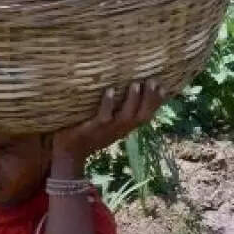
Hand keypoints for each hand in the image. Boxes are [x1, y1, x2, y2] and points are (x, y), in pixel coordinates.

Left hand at [50, 81, 165, 176]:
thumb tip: (123, 90)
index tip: (164, 86)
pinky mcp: (92, 129)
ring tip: (136, 84)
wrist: (69, 153)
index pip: (147, 115)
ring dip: (132, 100)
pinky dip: (108, 103)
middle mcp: (119, 130)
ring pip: (126, 117)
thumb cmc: (88, 134)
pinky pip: (103, 116)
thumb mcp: (108, 125)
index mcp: (125, 129)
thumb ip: (117, 112)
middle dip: (150, 100)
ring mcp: (106, 130)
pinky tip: (110, 90)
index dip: (157, 103)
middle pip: (141, 116)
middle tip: (153, 81)